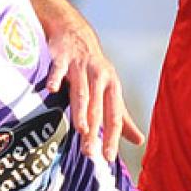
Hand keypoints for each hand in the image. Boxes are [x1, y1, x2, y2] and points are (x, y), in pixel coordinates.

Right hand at [45, 24, 144, 160]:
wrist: (75, 32)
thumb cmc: (94, 68)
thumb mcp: (110, 90)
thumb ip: (122, 117)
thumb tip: (139, 140)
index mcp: (112, 86)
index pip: (114, 116)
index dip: (112, 137)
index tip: (108, 158)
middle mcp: (99, 76)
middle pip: (97, 107)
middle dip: (94, 130)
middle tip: (90, 152)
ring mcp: (80, 66)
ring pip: (81, 91)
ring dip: (81, 110)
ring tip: (80, 129)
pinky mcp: (62, 57)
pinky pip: (58, 69)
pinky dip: (55, 78)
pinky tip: (51, 89)